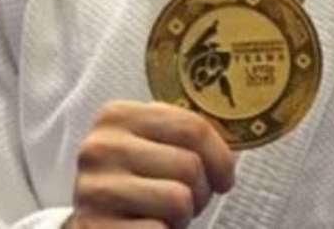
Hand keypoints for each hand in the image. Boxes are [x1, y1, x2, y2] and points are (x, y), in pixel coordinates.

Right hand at [67, 100, 234, 227]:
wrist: (95, 226)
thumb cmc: (135, 183)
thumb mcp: (152, 146)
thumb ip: (185, 134)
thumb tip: (238, 136)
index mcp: (117, 116)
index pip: (192, 127)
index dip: (221, 157)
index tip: (224, 177)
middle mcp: (100, 148)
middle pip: (189, 165)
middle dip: (200, 191)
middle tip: (185, 201)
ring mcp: (94, 190)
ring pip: (178, 200)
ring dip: (181, 216)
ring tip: (163, 215)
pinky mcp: (94, 227)